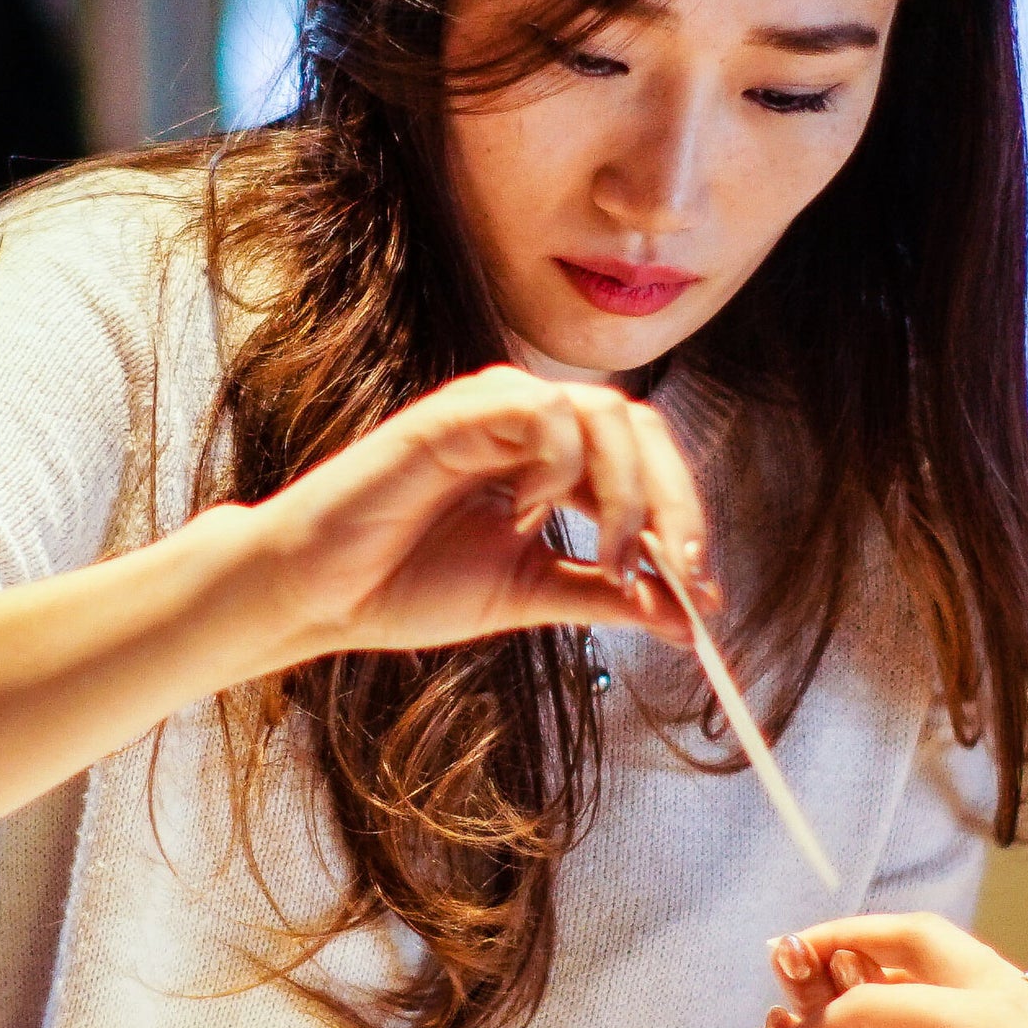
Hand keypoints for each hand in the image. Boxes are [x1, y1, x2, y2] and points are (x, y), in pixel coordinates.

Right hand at [235, 365, 716, 668]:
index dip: (687, 519)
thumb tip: (688, 619)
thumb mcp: (530, 595)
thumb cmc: (407, 585)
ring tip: (611, 558)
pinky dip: (558, 463)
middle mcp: (531, 425)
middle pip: (640, 429)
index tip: (704, 593)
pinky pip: (539, 409)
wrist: (322, 596)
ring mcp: (494, 411)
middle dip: (677, 503)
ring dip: (628, 491)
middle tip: (680, 573)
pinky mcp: (454, 413)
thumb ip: (606, 596)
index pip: (648, 462)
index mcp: (553, 462)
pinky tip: (528, 516)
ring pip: (603, 412)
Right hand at [739, 913, 1027, 1027]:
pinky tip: (909, 1023)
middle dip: (844, 940)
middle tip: (792, 955)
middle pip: (911, 936)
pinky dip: (921, 983)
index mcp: (978, 1019)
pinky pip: (968, 983)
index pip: (864, 1012)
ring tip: (838, 977)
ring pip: (945, 954)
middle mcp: (1004, 996)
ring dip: (885, 956)